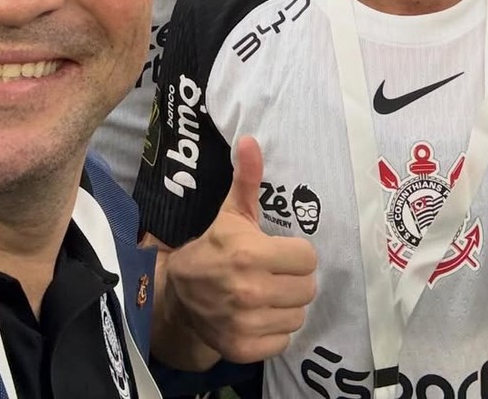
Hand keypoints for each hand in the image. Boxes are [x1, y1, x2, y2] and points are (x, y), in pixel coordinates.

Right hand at [163, 137, 317, 363]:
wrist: (179, 294)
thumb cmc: (215, 247)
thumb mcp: (232, 212)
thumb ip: (248, 178)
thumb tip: (250, 139)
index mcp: (251, 254)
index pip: (308, 258)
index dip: (296, 253)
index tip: (280, 251)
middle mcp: (251, 291)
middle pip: (307, 288)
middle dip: (294, 279)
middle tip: (275, 273)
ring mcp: (247, 323)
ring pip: (298, 316)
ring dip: (287, 306)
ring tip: (268, 294)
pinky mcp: (243, 348)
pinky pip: (283, 341)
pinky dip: (274, 331)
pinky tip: (259, 316)